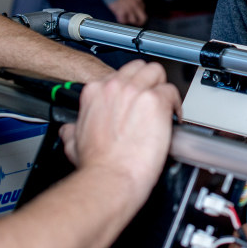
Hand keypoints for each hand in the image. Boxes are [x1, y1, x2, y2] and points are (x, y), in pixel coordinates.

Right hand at [59, 60, 179, 191]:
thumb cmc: (97, 165)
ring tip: (165, 105)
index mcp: (95, 92)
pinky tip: (173, 117)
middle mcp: (115, 87)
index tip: (135, 100)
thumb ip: (72, 130)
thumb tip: (70, 129)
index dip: (130, 88)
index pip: (119, 75)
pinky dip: (176, 104)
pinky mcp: (155, 101)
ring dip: (162, 88)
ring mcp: (136, 92)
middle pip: (139, 68)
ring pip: (157, 72)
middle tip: (153, 99)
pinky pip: (172, 92)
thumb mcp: (73, 142)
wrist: (110, 178)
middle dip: (148, 81)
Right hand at [108, 0, 146, 25]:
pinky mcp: (120, 12)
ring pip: (133, 20)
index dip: (140, 11)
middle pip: (143, 18)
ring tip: (127, 20)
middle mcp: (135, 5)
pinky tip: (120, 18)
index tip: (137, 12)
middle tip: (137, 23)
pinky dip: (122, 21)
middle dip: (140, 22)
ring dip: (129, 21)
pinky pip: (123, 21)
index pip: (143, 8)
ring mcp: (128, 10)